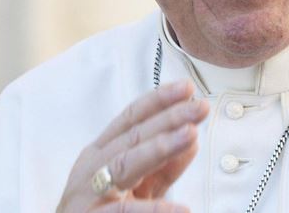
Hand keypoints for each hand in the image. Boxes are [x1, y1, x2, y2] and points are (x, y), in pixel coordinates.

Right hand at [57, 80, 208, 211]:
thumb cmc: (103, 212)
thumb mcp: (138, 185)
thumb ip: (164, 166)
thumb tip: (193, 139)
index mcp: (102, 152)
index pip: (132, 118)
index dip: (159, 100)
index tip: (187, 87)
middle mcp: (93, 167)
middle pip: (133, 136)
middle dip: (169, 119)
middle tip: (199, 107)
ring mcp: (89, 193)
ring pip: (125, 164)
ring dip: (159, 148)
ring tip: (190, 136)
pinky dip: (151, 210)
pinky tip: (178, 208)